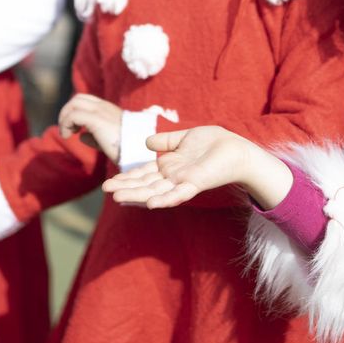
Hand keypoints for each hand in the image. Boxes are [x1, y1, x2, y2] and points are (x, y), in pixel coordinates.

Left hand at [58, 94, 121, 162]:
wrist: (138, 151)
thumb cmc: (126, 148)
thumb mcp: (108, 141)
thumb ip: (94, 137)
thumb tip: (81, 136)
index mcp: (108, 109)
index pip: (86, 100)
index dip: (75, 111)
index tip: (75, 128)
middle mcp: (104, 106)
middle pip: (77, 99)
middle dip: (66, 113)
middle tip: (67, 130)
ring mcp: (100, 111)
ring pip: (74, 103)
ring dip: (64, 118)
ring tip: (66, 134)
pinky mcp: (96, 119)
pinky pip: (73, 115)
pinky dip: (66, 124)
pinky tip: (68, 136)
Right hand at [102, 125, 290, 209]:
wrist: (238, 150)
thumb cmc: (215, 143)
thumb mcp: (185, 138)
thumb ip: (166, 141)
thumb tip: (146, 142)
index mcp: (169, 165)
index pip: (143, 173)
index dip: (127, 178)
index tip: (109, 182)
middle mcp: (172, 176)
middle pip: (144, 184)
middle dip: (125, 188)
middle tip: (105, 191)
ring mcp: (182, 182)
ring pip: (156, 191)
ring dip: (137, 195)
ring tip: (118, 198)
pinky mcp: (195, 184)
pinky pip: (178, 194)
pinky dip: (165, 200)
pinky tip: (151, 204)